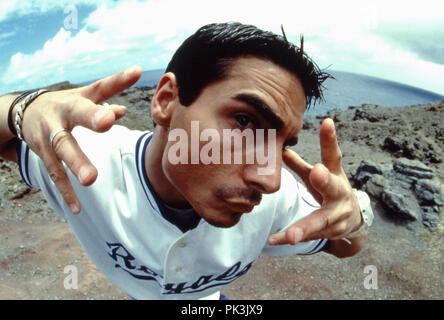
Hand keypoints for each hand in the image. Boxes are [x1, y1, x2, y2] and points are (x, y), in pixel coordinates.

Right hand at [19, 66, 141, 213]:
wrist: (23, 111)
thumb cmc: (64, 103)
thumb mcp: (86, 95)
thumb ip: (110, 94)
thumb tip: (127, 106)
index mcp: (75, 100)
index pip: (99, 89)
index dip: (116, 81)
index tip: (135, 73)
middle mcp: (59, 117)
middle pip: (78, 112)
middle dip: (90, 122)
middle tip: (107, 123)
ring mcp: (47, 136)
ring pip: (61, 150)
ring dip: (75, 164)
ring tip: (90, 180)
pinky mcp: (42, 155)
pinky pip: (55, 175)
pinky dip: (66, 192)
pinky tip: (77, 208)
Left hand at [268, 118, 361, 245]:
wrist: (355, 220)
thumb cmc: (332, 190)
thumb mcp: (319, 175)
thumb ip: (300, 164)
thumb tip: (281, 149)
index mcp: (336, 175)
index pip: (333, 155)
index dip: (330, 139)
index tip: (327, 122)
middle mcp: (340, 194)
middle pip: (333, 187)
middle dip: (325, 181)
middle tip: (317, 173)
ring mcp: (339, 216)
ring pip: (322, 221)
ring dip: (306, 227)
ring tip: (291, 235)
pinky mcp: (332, 233)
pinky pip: (310, 236)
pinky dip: (290, 238)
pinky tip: (273, 240)